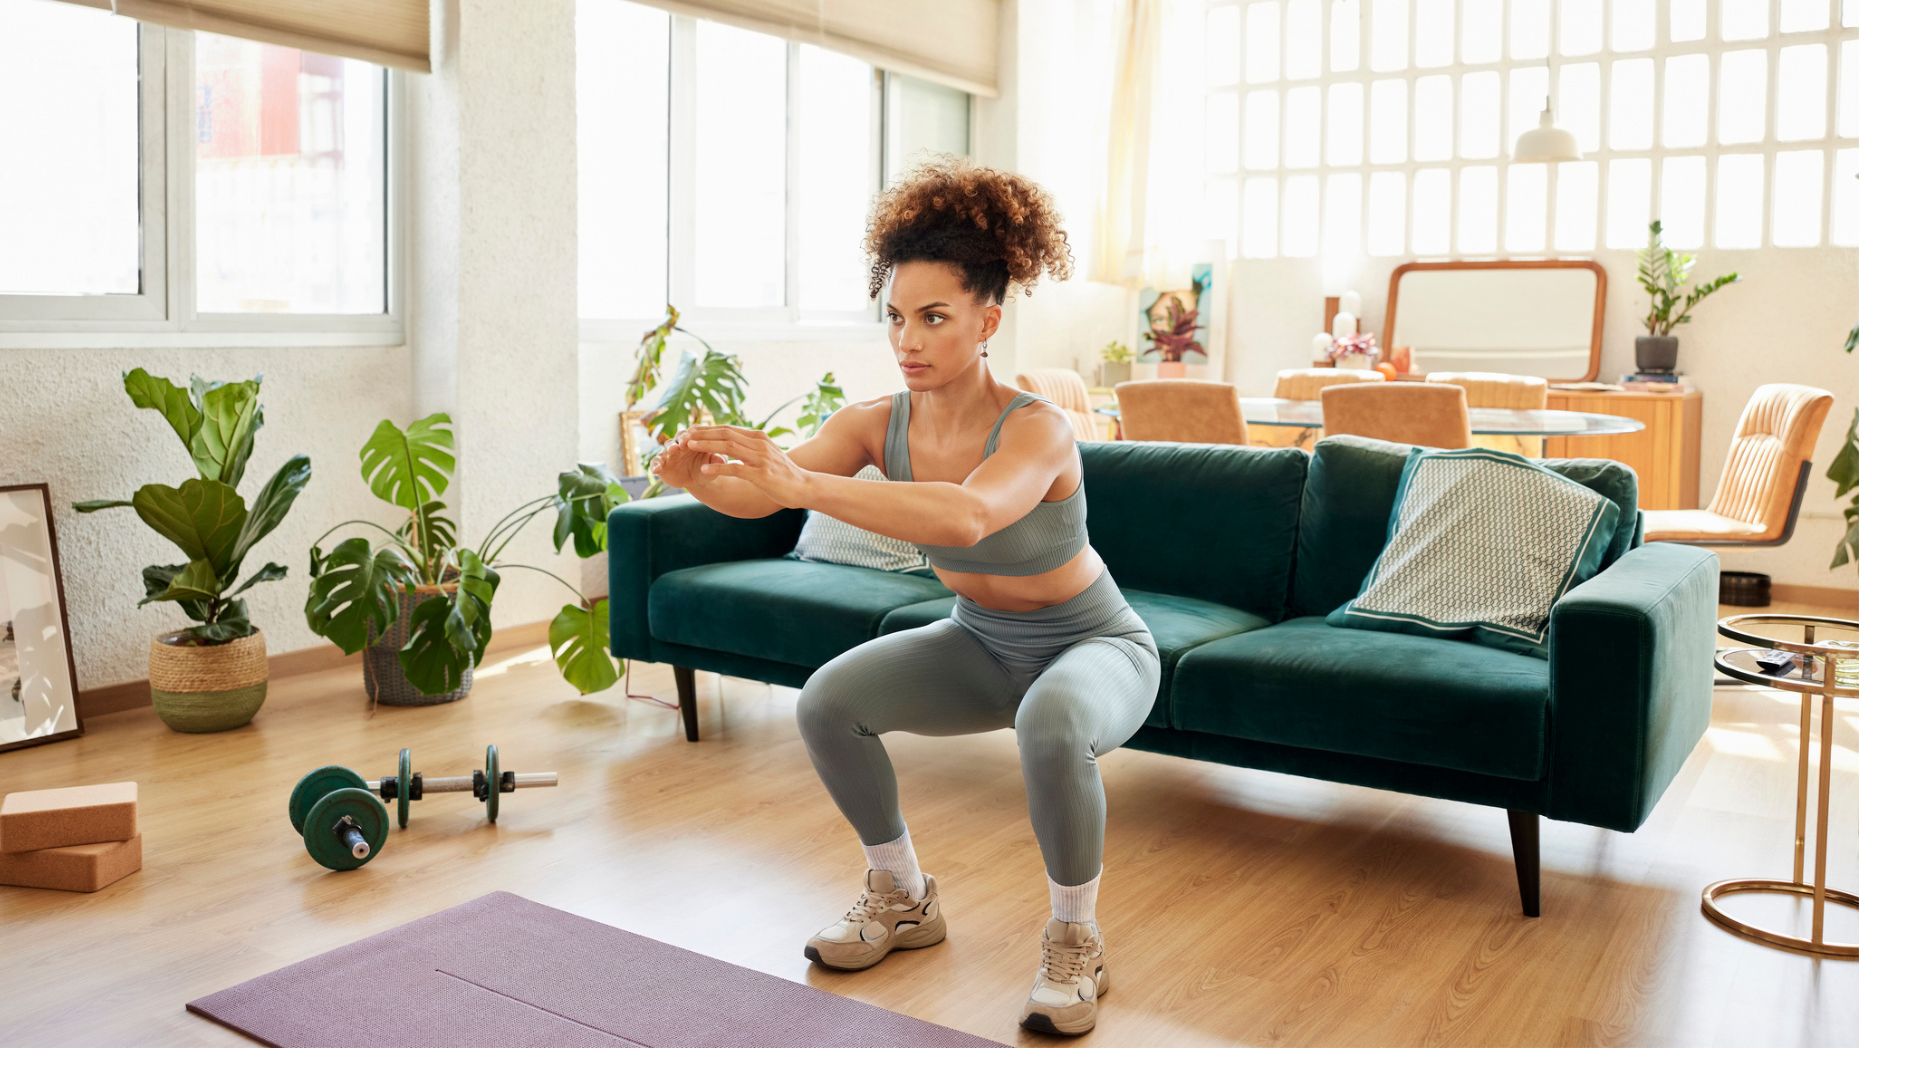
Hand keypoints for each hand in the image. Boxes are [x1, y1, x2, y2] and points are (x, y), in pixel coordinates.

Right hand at [651, 429, 722, 488]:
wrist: (698, 480)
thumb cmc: (708, 467)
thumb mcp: (715, 464)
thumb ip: (718, 460)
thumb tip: (721, 459)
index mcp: (693, 440)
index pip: (691, 434)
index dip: (691, 436)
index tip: (693, 439)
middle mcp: (679, 444)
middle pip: (677, 438)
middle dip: (680, 440)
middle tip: (683, 443)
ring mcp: (669, 454)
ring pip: (666, 448)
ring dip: (669, 449)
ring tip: (672, 451)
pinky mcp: (661, 465)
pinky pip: (655, 463)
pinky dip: (654, 465)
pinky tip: (656, 470)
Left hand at [681, 425, 812, 508]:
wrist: (803, 487)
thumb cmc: (782, 473)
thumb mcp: (765, 455)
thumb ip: (749, 448)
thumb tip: (730, 444)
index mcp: (758, 437)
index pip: (727, 429)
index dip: (707, 429)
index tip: (690, 430)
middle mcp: (759, 444)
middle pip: (725, 434)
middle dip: (702, 434)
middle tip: (683, 435)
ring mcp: (761, 458)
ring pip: (728, 446)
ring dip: (706, 445)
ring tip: (688, 446)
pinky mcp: (762, 474)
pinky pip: (736, 468)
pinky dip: (718, 467)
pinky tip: (704, 469)